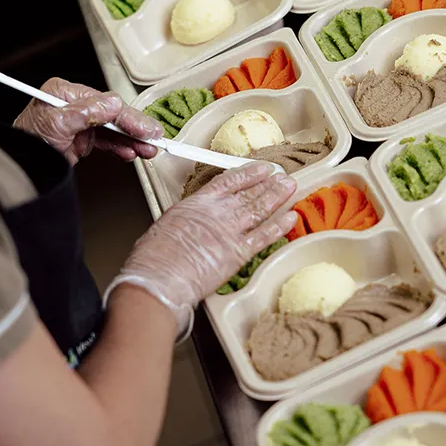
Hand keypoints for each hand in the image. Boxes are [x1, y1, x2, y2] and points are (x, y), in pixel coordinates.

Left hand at [13, 78, 162, 164]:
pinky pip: (106, 141)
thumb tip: (113, 103)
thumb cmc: (26, 143)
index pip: (106, 102)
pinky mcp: (81, 139)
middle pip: (113, 115)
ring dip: (132, 141)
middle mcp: (74, 104)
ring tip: (148, 150)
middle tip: (155, 139)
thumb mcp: (56, 124)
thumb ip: (86, 113)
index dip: (129, 117)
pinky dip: (120, 148)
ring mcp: (79, 122)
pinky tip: (132, 153)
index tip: (146, 129)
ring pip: (113, 130)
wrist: (17, 169)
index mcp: (66, 92)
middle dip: (135, 129)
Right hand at [113, 163, 297, 332]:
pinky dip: (280, 226)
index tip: (260, 169)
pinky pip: (265, 236)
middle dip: (268, 184)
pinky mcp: (239, 253)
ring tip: (289, 188)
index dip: (248, 173)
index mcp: (198, 203)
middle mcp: (218, 213)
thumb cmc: (154, 256)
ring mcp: (231, 232)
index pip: (229, 181)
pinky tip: (291, 217)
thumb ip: (187, 219)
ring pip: (260, 209)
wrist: (160, 276)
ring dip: (277, 197)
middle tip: (282, 177)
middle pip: (249, 193)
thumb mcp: (167, 224)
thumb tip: (190, 224)